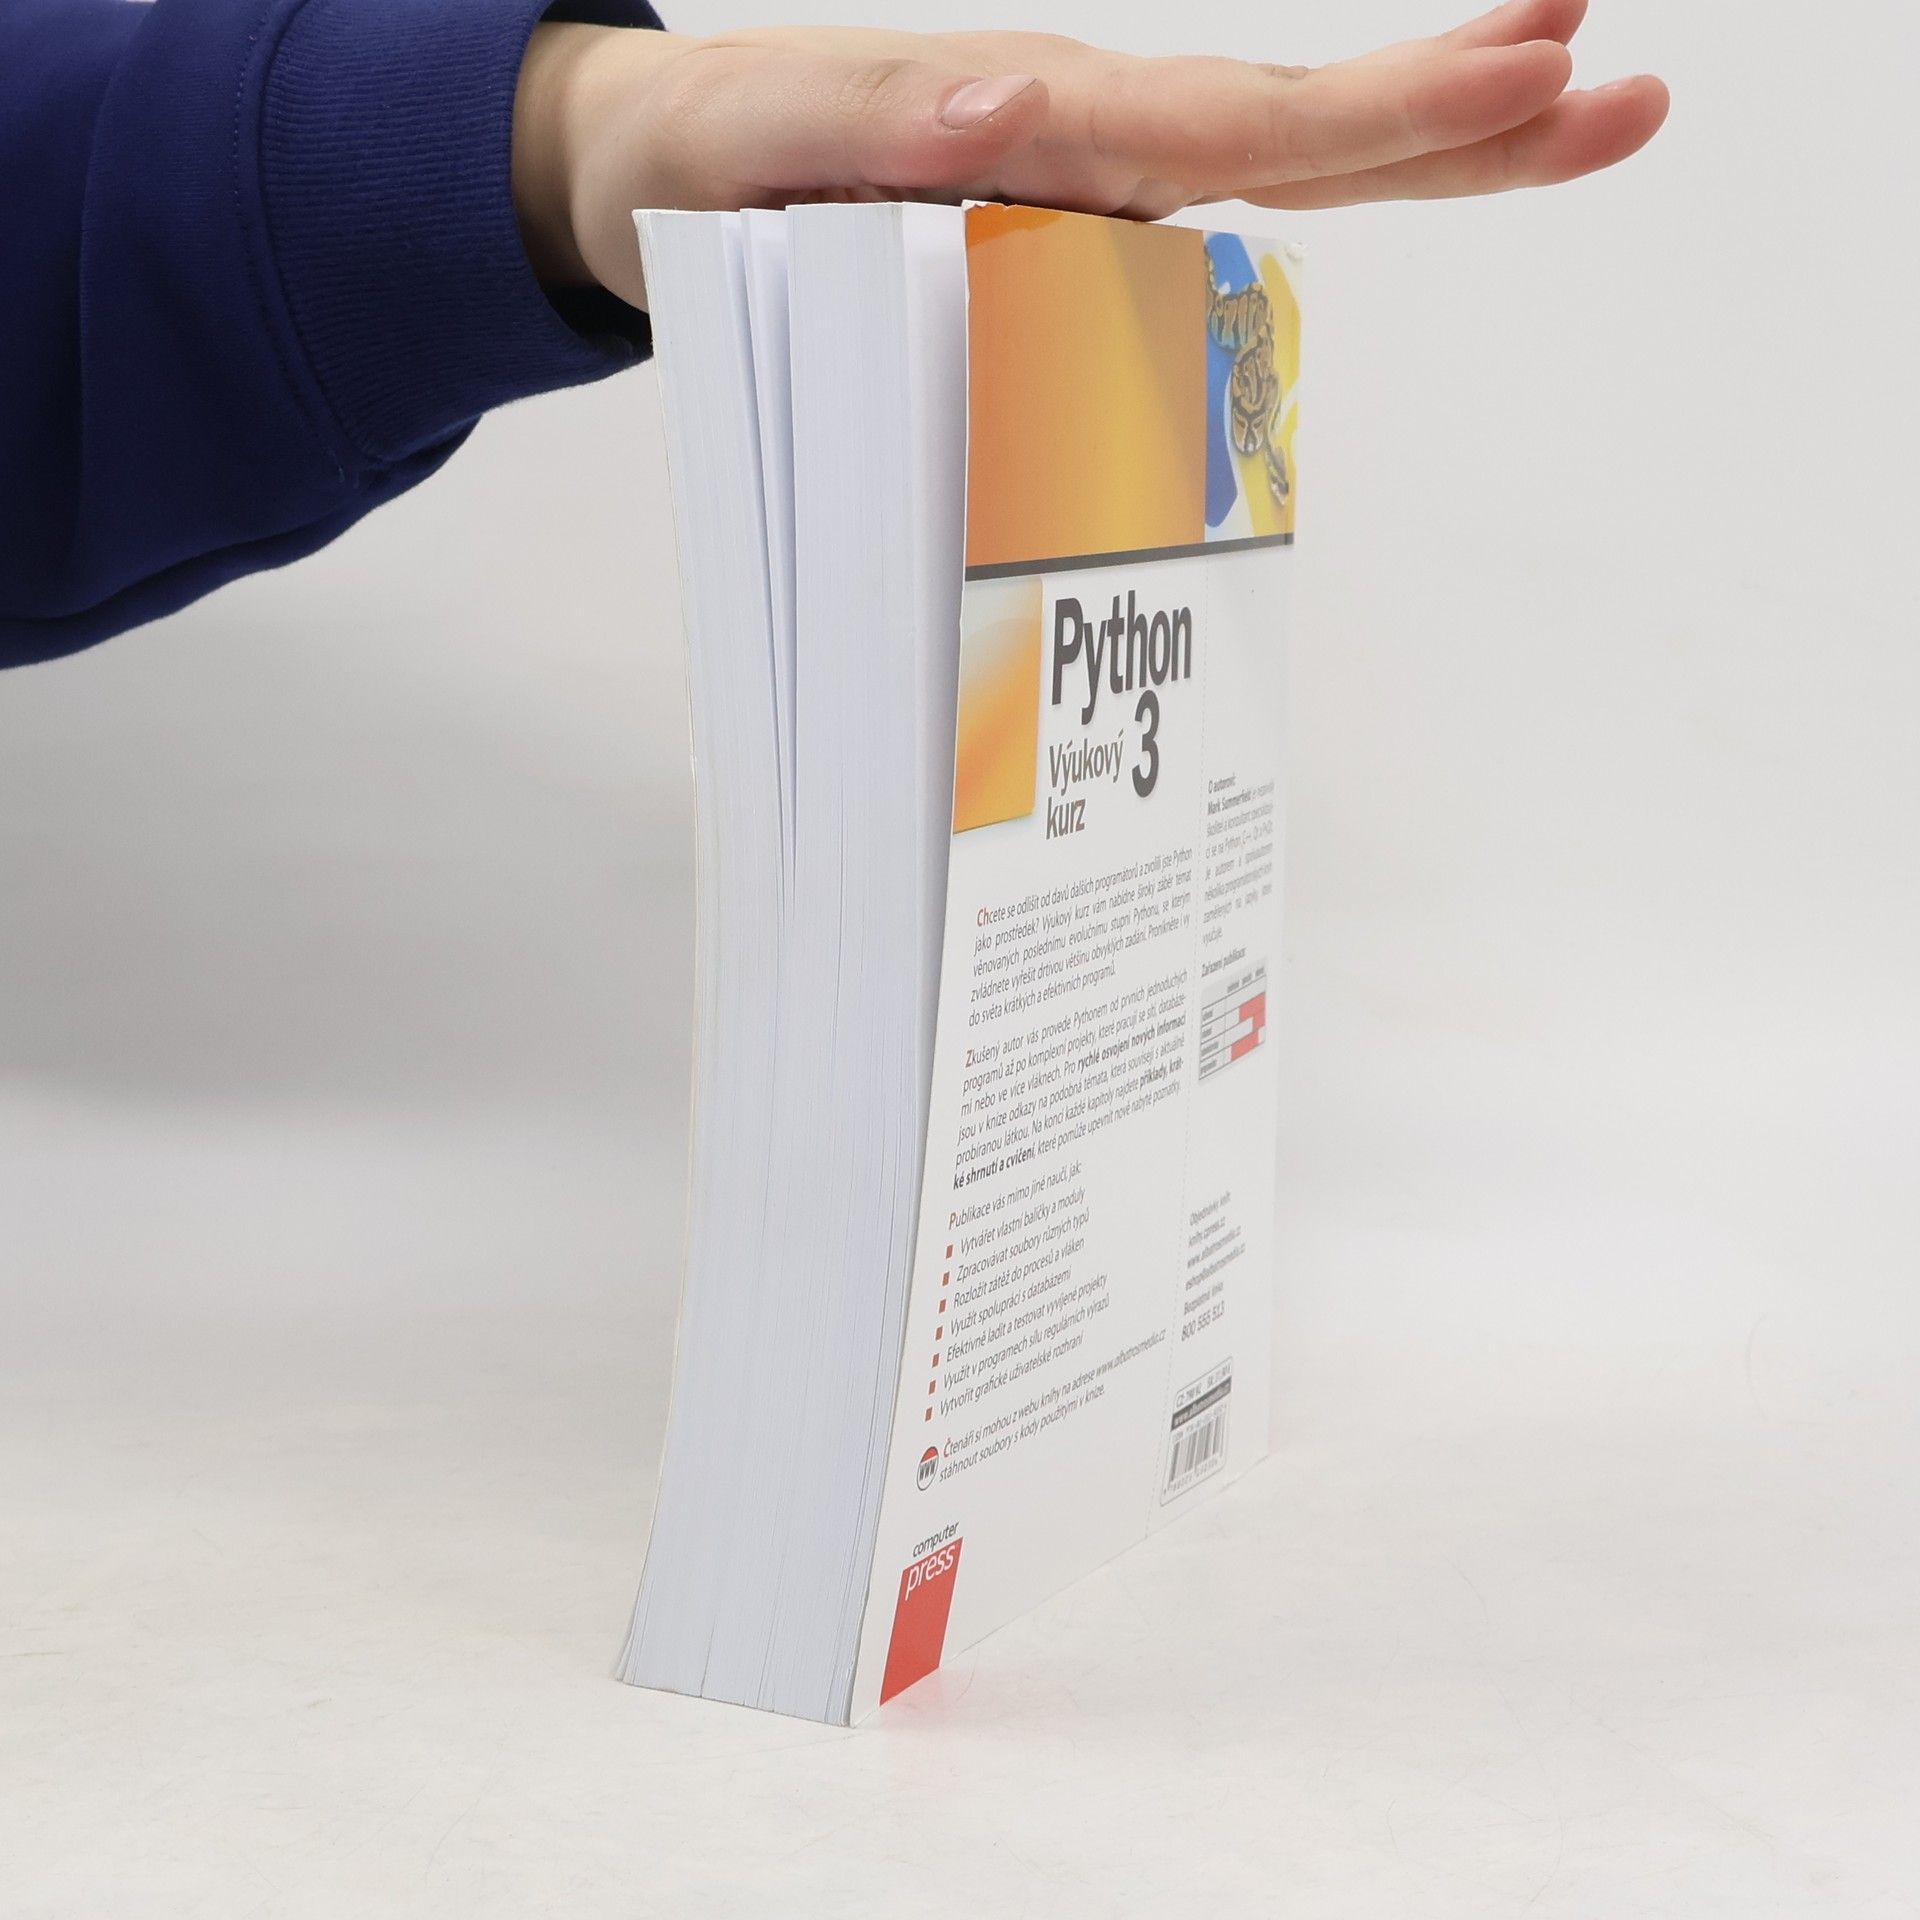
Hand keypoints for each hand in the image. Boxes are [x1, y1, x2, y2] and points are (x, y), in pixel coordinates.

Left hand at [512, 0, 1667, 308]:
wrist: (652, 181)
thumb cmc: (706, 169)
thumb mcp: (758, 149)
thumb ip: (875, 129)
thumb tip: (1021, 120)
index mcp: (1039, 126)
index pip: (1243, 124)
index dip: (1391, 112)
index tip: (1541, 65)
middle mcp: (1086, 151)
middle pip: (1302, 138)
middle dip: (1461, 120)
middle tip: (1626, 95)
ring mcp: (1090, 193)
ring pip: (1279, 175)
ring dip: (1425, 150)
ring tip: (1559, 117)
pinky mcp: (1070, 237)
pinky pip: (1208, 236)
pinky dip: (1325, 201)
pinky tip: (1411, 182)